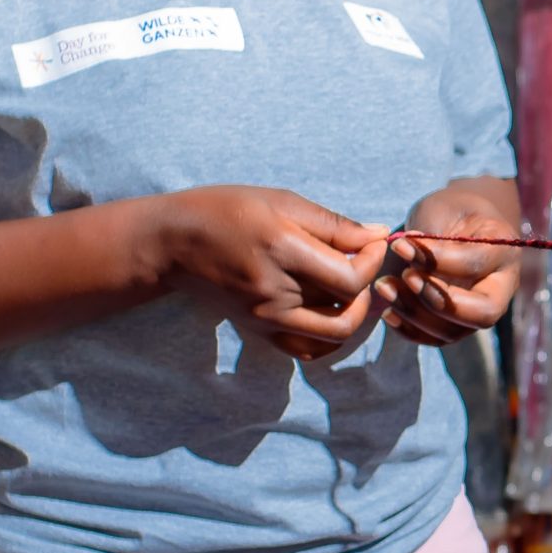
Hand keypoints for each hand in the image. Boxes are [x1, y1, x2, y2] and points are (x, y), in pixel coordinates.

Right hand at [152, 187, 388, 361]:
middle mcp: (275, 294)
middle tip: (363, 263)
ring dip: (354, 315)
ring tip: (350, 288)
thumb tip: (379, 235)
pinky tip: (331, 311)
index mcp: (282, 253)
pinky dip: (329, 337)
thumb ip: (334, 224)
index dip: (374, 262)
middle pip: (347, 309)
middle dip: (369, 286)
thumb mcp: (281, 201)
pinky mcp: (258, 331)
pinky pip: (307, 351)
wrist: (173, 243)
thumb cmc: (226, 211)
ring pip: (333, 335)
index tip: (374, 243)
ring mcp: (266, 318)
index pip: (350, 279)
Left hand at [380, 184, 517, 346]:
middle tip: (405, 276)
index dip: (436, 260)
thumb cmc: (450, 211)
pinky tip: (387, 312)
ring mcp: (480, 310)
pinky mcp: (459, 324)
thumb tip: (408, 254)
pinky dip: (410, 331)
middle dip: (438, 300)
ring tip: (384, 286)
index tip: (400, 246)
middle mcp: (500, 287)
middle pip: (483, 313)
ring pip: (455, 331)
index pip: (475, 264)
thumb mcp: (443, 211)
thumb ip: (432, 236)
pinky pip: (437, 339)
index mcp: (504, 251)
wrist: (458, 225)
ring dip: (415, 314)